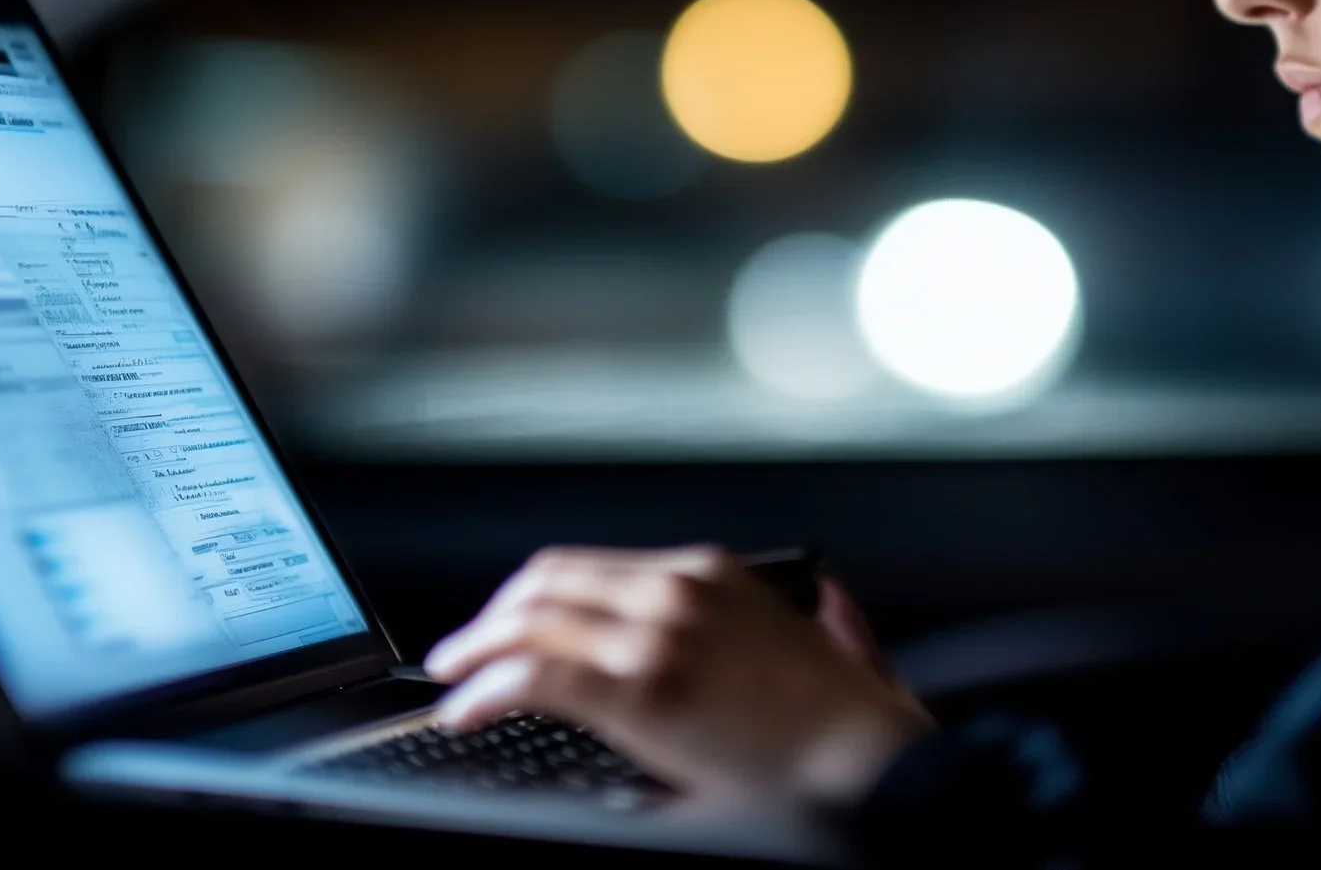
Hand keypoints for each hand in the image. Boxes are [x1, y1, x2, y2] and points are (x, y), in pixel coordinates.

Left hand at [423, 545, 932, 804]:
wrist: (865, 755)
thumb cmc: (837, 716)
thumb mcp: (796, 636)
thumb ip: (772, 612)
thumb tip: (811, 604)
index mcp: (706, 572)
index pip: (585, 565)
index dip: (528, 596)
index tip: (506, 624)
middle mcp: (675, 588)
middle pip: (547, 581)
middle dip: (493, 617)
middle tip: (464, 652)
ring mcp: (657, 632)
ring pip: (531, 620)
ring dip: (477, 649)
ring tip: (455, 678)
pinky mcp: (642, 686)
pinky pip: (536, 675)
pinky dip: (487, 688)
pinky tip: (470, 708)